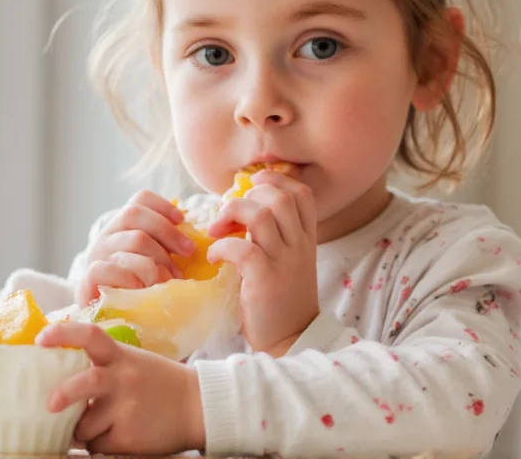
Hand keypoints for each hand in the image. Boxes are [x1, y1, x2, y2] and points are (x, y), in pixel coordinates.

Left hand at [37, 322, 204, 454]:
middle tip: (49, 405)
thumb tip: (60, 382)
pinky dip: (100, 445)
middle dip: (63, 394)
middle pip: (85, 384)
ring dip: (85, 431)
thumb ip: (103, 367)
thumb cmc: (158, 382)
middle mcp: (124, 380)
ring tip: (103, 424)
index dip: (63, 334)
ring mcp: (128, 410)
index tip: (41, 339)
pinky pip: (99, 446)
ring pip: (85, 427)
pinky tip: (119, 436)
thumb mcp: (132, 362)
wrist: (198, 406)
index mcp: (122, 356)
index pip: (91, 335)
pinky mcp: (130, 438)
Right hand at [76, 190, 195, 305]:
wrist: (107, 323)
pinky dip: (132, 277)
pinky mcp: (87, 280)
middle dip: (168, 231)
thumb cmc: (136, 294)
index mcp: (121, 229)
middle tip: (188, 252)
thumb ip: (165, 250)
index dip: (163, 205)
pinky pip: (109, 268)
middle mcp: (106, 237)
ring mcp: (95, 257)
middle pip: (135, 214)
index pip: (139, 200)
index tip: (182, 220)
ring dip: (160, 259)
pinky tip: (143, 288)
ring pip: (133, 239)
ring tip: (171, 279)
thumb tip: (192, 243)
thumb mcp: (151, 265)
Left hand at [207, 169, 319, 355]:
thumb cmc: (280, 299)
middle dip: (248, 196)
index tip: (252, 187)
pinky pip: (242, 248)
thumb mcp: (286, 261)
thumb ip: (274, 235)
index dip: (275, 181)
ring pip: (261, 215)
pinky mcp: (265, 280)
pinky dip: (221, 246)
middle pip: (280, 197)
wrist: (290, 340)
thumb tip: (237, 210)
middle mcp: (300, 245)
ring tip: (217, 231)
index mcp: (307, 238)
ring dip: (231, 215)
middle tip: (229, 214)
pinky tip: (213, 256)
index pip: (302, 193)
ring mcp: (284, 262)